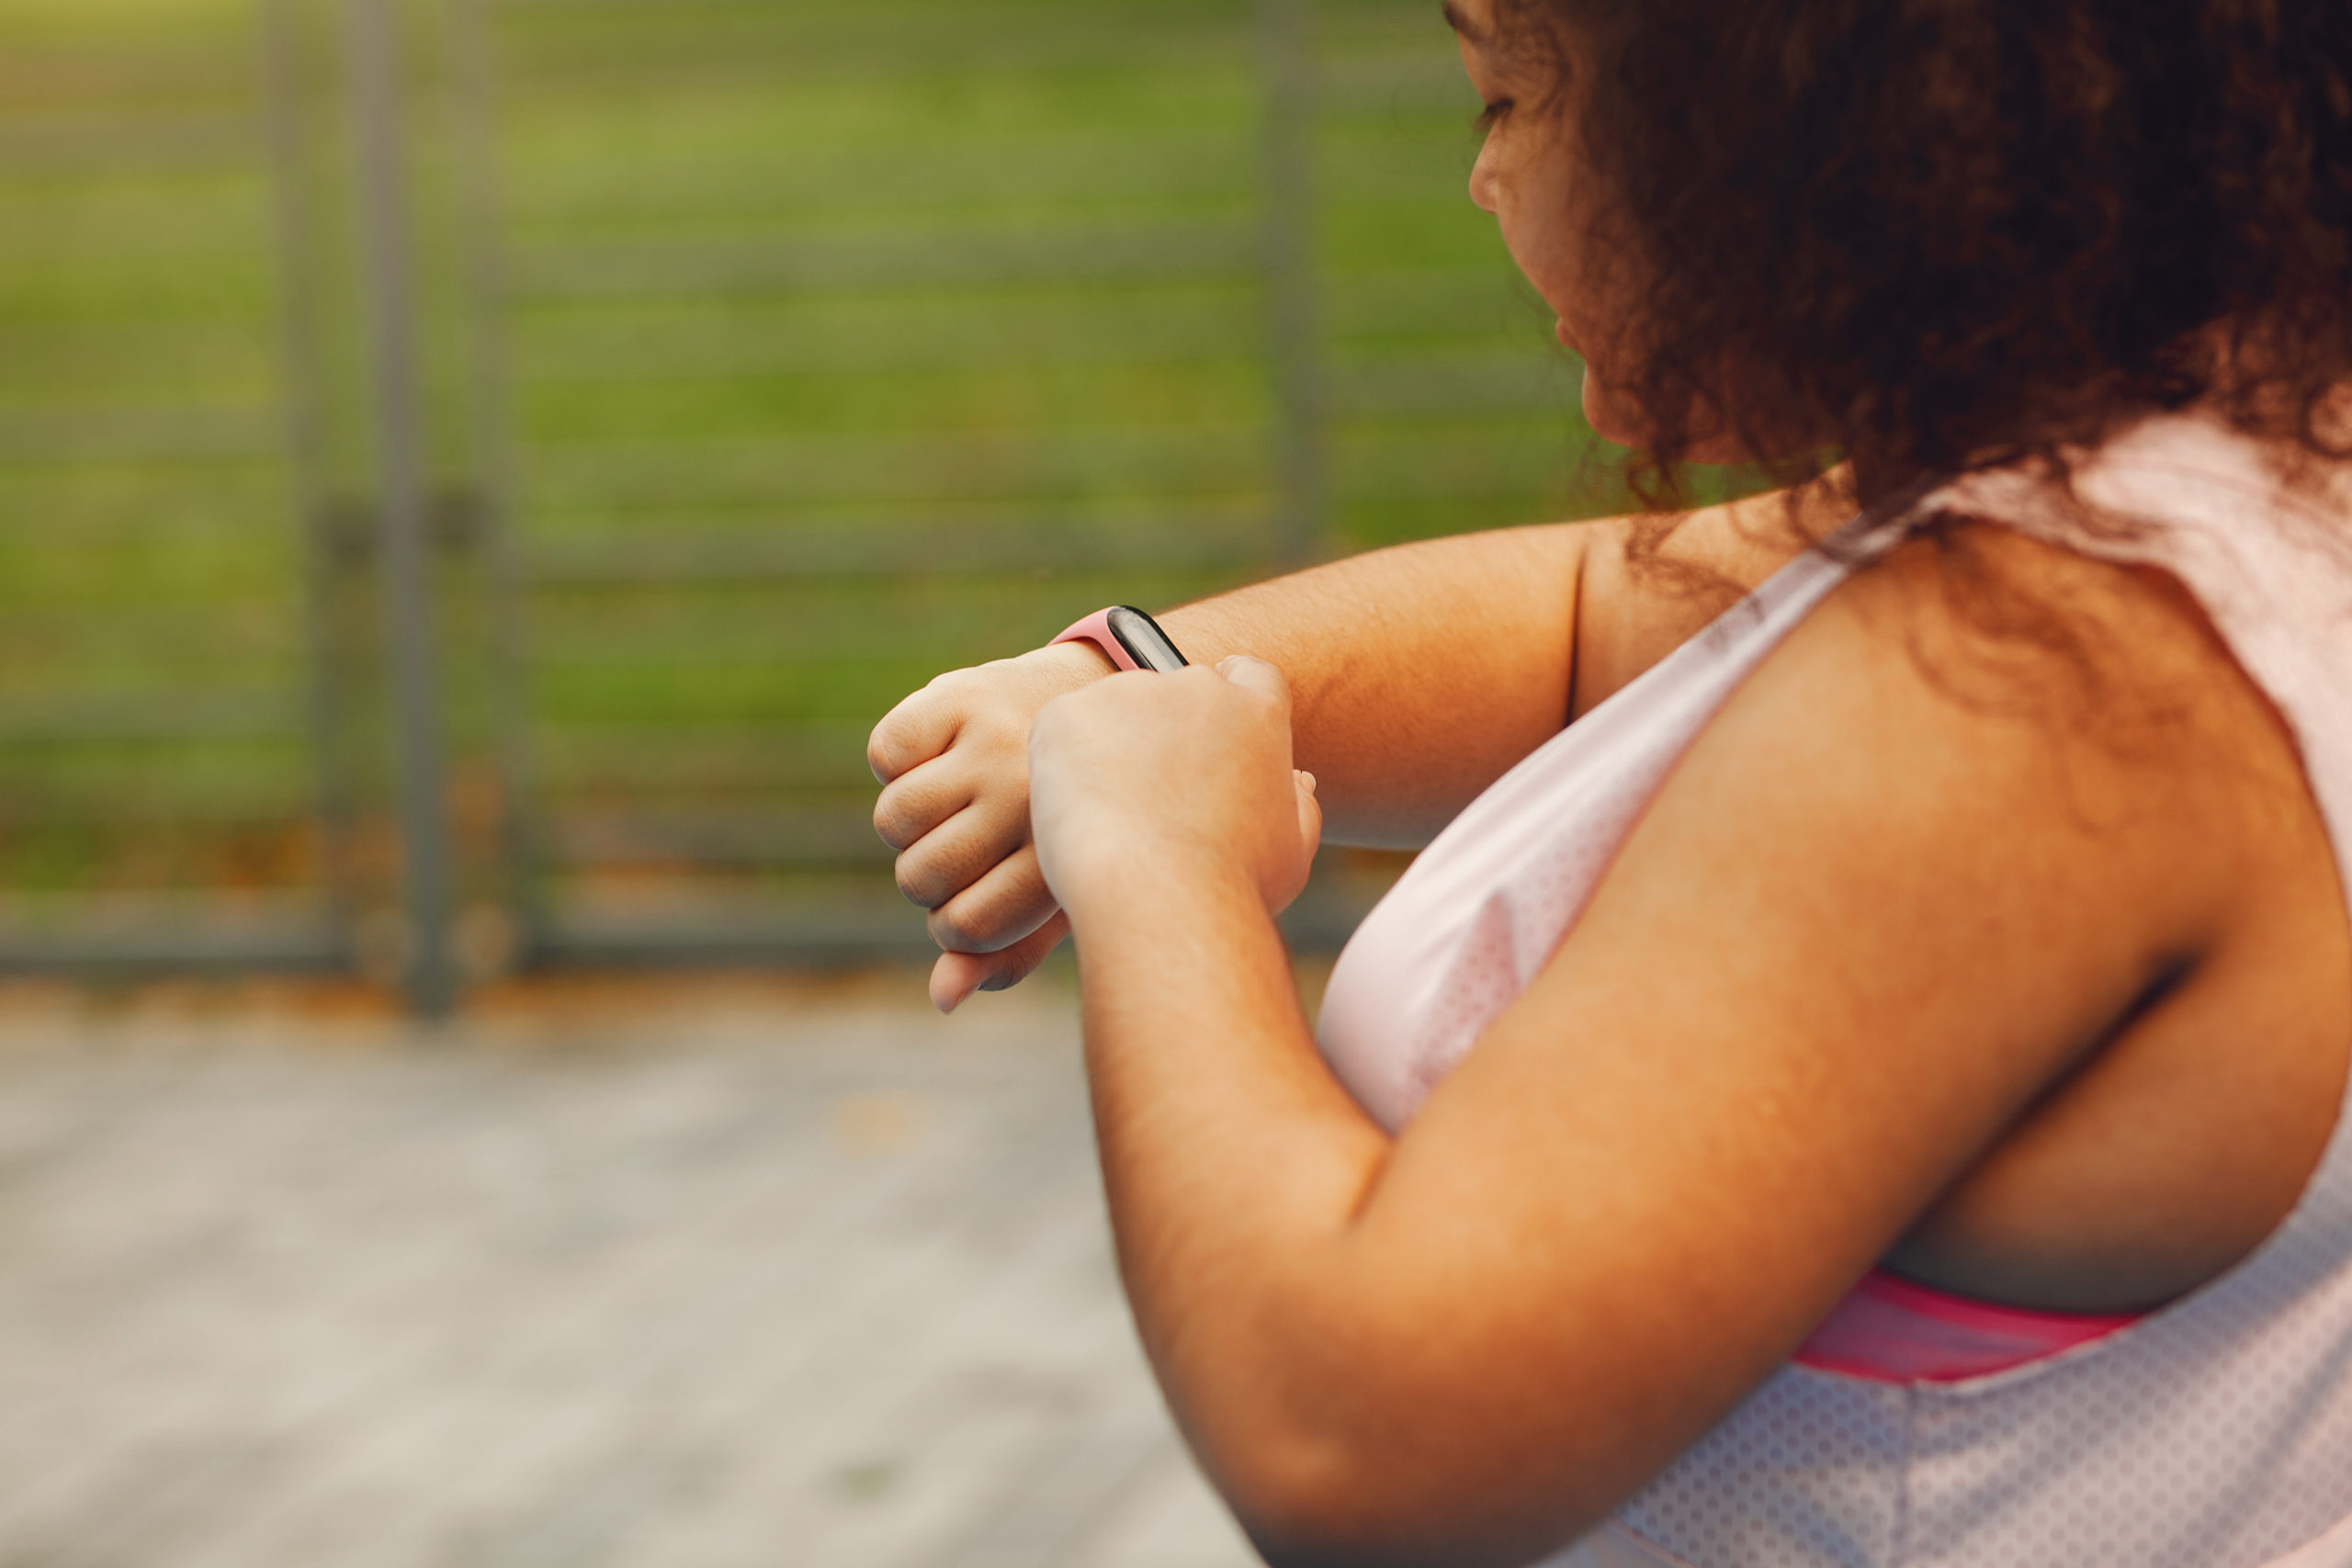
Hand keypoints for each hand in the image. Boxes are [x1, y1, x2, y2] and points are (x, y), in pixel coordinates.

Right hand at [869, 641, 1110, 1012]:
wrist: (1104, 701)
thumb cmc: (1076, 817)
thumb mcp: (1056, 889)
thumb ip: (1005, 952)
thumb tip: (942, 997)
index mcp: (1065, 853)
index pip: (967, 927)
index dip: (953, 929)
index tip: (974, 906)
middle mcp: (1030, 796)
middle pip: (920, 876)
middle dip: (926, 877)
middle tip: (963, 849)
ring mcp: (994, 743)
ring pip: (894, 818)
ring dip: (907, 822)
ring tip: (951, 806)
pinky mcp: (960, 695)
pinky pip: (886, 754)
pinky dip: (900, 759)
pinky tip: (944, 753)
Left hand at [1028, 656, 1322, 928]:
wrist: (1160, 899)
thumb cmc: (1234, 886)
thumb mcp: (1291, 850)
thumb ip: (1298, 805)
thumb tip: (1296, 780)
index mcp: (1255, 709)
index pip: (1246, 675)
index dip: (1229, 702)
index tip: (1207, 738)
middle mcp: (1194, 686)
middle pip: (1174, 692)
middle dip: (1161, 733)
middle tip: (1147, 798)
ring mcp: (1127, 694)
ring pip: (1112, 712)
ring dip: (1110, 749)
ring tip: (1112, 818)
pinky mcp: (1066, 713)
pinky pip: (1060, 731)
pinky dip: (1061, 765)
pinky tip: (1075, 814)